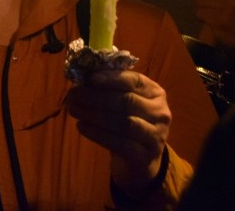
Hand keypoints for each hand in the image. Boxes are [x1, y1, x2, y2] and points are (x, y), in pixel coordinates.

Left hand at [65, 69, 170, 194]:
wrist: (141, 159)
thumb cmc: (129, 121)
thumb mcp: (126, 101)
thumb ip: (111, 87)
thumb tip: (84, 75)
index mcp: (156, 93)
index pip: (135, 80)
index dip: (112, 78)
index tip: (90, 78)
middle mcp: (160, 113)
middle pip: (126, 101)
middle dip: (96, 97)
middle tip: (74, 95)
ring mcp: (155, 136)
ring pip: (123, 123)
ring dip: (94, 115)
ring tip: (74, 110)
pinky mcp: (145, 156)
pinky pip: (119, 143)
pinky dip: (97, 134)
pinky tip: (81, 126)